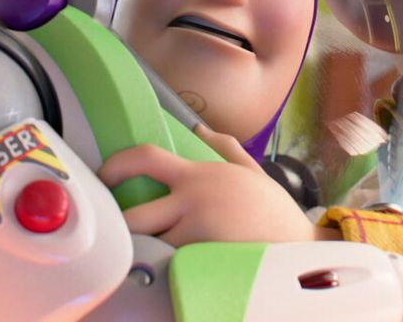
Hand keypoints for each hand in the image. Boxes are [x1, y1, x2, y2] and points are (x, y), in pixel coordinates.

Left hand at [97, 125, 339, 247]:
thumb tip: (199, 131)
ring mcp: (195, 231)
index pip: (146, 157)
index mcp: (199, 175)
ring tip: (141, 255)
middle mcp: (192, 200)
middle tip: (116, 233)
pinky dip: (161, 268)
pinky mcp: (201, 258)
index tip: (103, 176)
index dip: (116, 165)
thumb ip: (225, 147)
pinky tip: (165, 272)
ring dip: (142, 250)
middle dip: (120, 227)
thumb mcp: (251, 172)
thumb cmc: (273, 211)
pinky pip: (167, 265)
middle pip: (133, 214)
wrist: (298, 245)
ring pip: (149, 245)